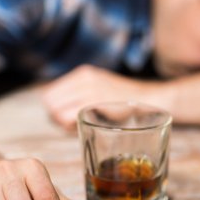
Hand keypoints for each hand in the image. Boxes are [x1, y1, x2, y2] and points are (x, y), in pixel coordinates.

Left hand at [42, 65, 160, 129]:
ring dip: (62, 122)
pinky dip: (69, 125)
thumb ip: (81, 94)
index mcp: (83, 73)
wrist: (151, 100)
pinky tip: (84, 125)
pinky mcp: (94, 101)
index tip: (65, 117)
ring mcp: (88, 88)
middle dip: (55, 116)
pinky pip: (66, 117)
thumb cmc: (126, 101)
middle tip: (71, 124)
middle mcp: (83, 78)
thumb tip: (56, 111)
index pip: (50, 92)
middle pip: (49, 101)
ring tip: (79, 124)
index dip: (54, 108)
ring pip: (55, 110)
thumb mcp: (102, 88)